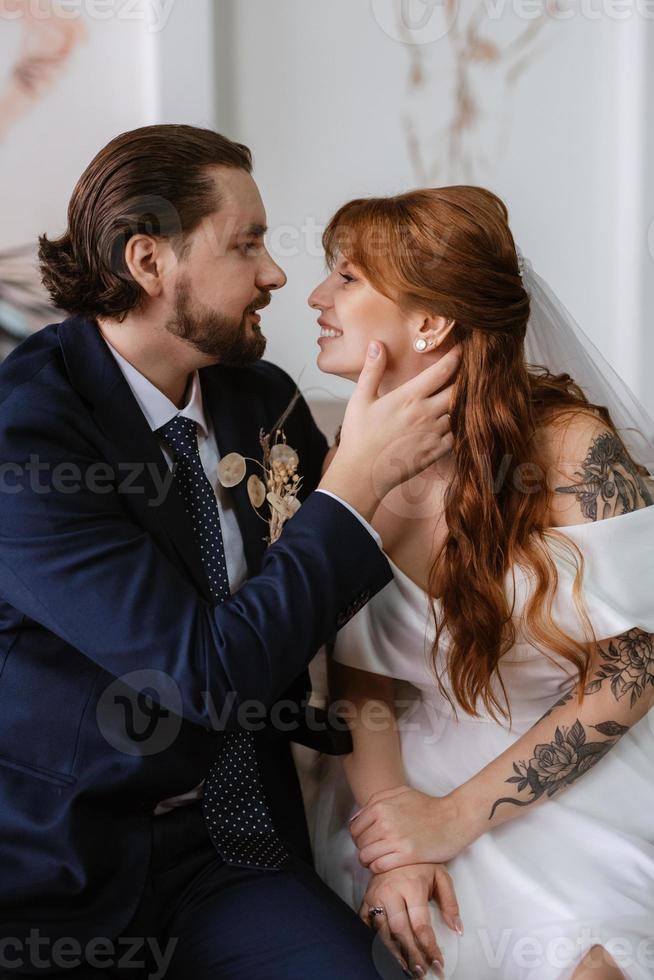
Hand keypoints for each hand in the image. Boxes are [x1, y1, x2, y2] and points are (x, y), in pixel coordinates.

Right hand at [319, 343, 458, 521]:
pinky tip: (449, 423)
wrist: (363, 474)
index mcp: (410, 397)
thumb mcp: (361, 399)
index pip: (442, 371)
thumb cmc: (359, 437)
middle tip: (469, 370)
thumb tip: (377, 344)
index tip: (463, 348)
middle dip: (466, 378)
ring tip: (462, 396)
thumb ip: (372, 370)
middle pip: (459, 389)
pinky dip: (456, 427)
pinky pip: (456, 435)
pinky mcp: (436, 451)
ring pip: (459, 412)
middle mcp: (427, 413)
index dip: (456, 357)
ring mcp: (434, 433)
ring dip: (460, 403)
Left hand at [350, 786, 479, 872]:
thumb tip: (358, 817)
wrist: (454, 817)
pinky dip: (378, 868)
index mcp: (380, 806)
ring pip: (366, 857)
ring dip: (370, 861)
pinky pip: (379, 866)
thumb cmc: (428, 806)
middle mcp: (384, 822)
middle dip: (364, 849)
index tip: (366, 841)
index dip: (359, 837)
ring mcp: (395, 839)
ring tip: (379, 860)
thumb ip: (377, 801)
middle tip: (374, 852)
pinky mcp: (406, 855)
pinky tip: (387, 864)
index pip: (354, 829)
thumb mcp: (400, 793)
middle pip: (360, 844)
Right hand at [359, 863, 461, 977]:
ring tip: (405, 967)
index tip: (437, 963)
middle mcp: (391, 891)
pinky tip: (382, 952)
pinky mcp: (365, 899)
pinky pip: (365, 924)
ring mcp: (375, 895)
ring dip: (393, 953)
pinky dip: (371, 940)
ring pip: (381, 931)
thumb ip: (450, 903)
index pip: (420, 925)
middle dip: (411, 954)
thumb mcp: (441, 876)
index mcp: (411, 885)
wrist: (394, 847)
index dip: (429, 948)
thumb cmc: (418, 864)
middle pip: (400, 931)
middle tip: (420, 972)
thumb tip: (457, 928)